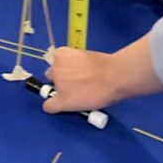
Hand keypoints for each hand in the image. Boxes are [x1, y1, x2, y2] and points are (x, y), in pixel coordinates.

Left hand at [43, 38, 162, 112]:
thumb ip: (76, 64)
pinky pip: (49, 106)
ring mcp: (57, 85)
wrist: (113, 77)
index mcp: (61, 55)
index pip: (54, 63)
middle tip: (76, 84)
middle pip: (52, 75)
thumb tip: (76, 72)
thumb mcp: (85, 57)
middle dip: (61, 79)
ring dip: (61, 91)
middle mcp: (55, 68)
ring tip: (77, 95)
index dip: (63, 69)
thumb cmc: (105, 65)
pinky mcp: (61, 100)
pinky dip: (54, 107)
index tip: (72, 74)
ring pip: (53, 90)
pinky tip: (63, 107)